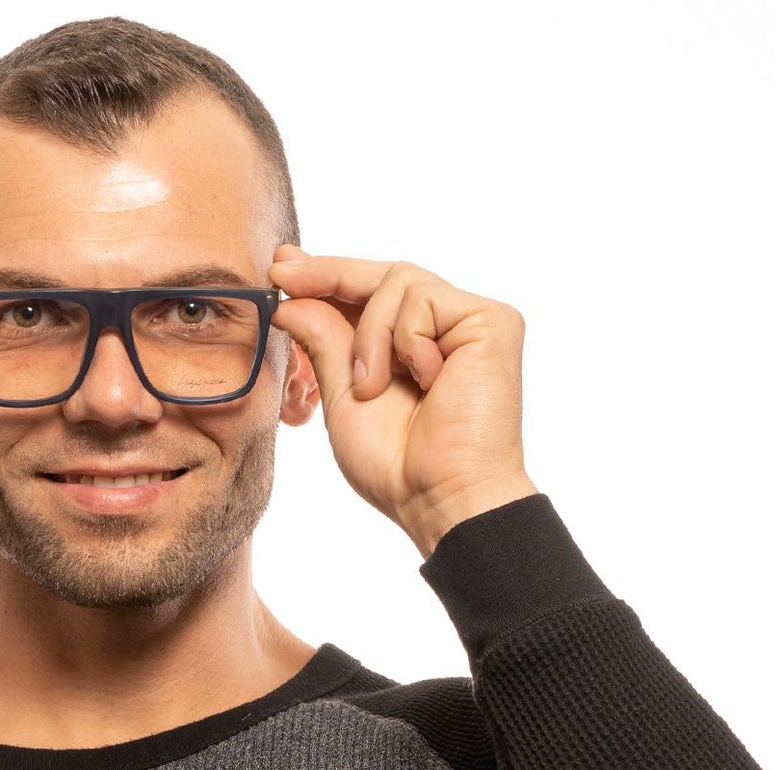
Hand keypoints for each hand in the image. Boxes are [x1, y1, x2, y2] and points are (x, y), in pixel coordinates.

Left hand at [268, 246, 537, 555]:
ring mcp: (472, 322)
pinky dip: (405, 340)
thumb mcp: (343, 397)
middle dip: (330, 274)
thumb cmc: (397, 465)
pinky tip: (424, 382)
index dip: (327, 276)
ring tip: (373, 387)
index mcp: (414, 346)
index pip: (370, 294)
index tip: (281, 267)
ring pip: (399, 281)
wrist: (440, 497)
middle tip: (284, 274)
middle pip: (385, 274)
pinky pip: (425, 299)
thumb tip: (291, 297)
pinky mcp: (494, 321)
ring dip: (370, 336)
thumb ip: (324, 343)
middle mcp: (448, 328)